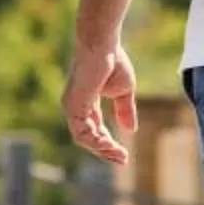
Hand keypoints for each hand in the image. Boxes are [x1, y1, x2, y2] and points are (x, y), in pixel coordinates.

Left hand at [62, 40, 137, 164]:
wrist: (102, 45)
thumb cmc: (113, 61)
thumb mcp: (123, 91)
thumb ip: (124, 110)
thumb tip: (131, 131)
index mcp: (86, 103)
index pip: (94, 130)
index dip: (108, 143)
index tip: (124, 154)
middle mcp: (75, 107)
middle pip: (88, 138)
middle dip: (106, 151)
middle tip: (123, 159)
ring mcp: (72, 107)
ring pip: (84, 139)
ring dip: (102, 149)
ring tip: (120, 155)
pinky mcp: (73, 106)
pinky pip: (82, 133)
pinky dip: (96, 142)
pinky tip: (110, 145)